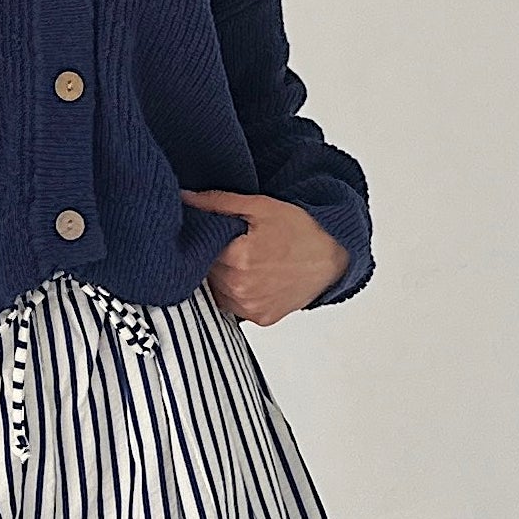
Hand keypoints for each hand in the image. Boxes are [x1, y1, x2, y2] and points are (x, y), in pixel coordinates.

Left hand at [180, 188, 348, 325]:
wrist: (333, 256)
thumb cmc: (301, 230)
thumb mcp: (259, 206)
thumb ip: (217, 203)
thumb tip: (185, 198)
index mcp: (239, 258)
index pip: (199, 249)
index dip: (204, 239)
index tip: (216, 233)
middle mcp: (241, 287)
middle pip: (206, 271)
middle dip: (213, 258)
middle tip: (233, 246)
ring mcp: (250, 307)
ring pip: (216, 290)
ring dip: (222, 277)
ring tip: (244, 261)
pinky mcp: (260, 319)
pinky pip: (233, 306)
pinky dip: (236, 294)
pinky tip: (252, 278)